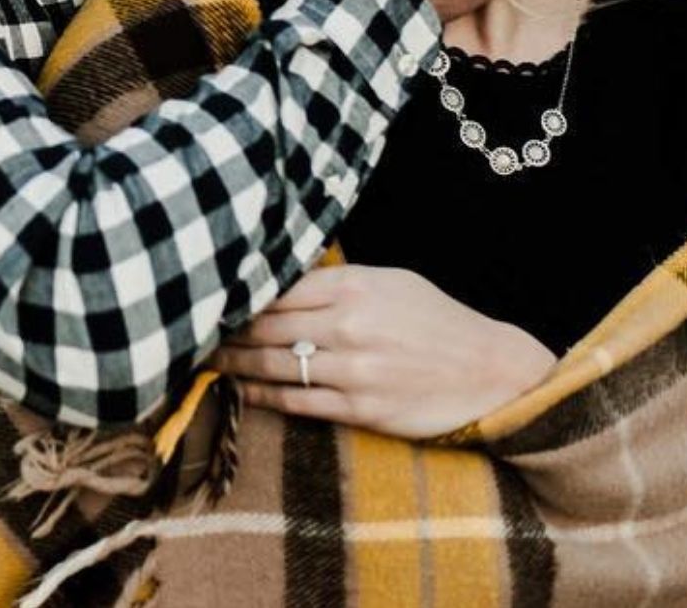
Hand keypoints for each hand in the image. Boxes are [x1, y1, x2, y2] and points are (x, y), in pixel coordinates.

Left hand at [213, 265, 555, 437]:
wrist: (490, 371)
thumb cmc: (438, 321)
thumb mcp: (392, 282)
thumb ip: (339, 280)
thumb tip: (287, 278)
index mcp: (354, 286)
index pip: (278, 288)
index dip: (241, 294)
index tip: (215, 295)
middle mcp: (348, 325)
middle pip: (267, 326)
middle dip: (228, 329)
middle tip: (196, 329)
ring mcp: (352, 369)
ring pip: (275, 365)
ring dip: (236, 364)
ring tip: (209, 361)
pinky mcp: (360, 409)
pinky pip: (297, 403)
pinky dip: (263, 397)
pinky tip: (242, 391)